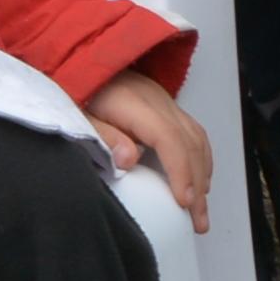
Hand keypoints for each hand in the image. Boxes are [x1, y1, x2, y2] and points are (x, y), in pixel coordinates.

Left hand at [83, 69, 213, 225]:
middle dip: (197, 185)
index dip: (180, 172)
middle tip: (198, 220)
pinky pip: (194, 132)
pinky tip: (199, 178)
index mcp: (135, 104)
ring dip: (203, 175)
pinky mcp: (166, 104)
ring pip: (197, 139)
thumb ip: (103, 136)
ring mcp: (165, 101)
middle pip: (189, 144)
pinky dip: (201, 157)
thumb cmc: (76, 91)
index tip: (184, 201)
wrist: (80, 59)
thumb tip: (129, 160)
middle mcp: (157, 101)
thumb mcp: (79, 115)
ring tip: (201, 209)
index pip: (169, 139)